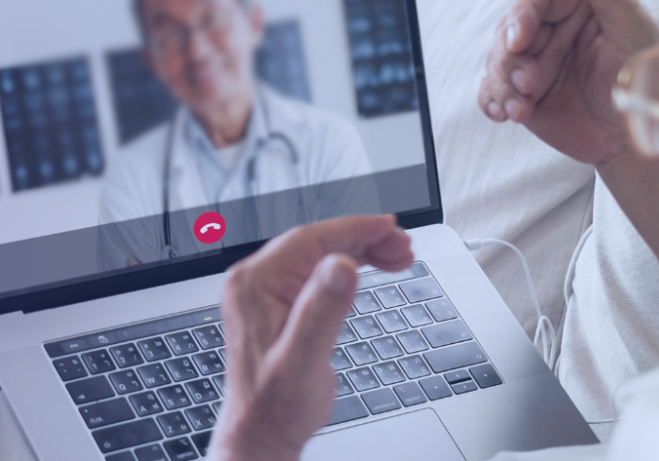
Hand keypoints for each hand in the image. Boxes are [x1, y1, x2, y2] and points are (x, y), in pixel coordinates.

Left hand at [212, 216, 414, 460]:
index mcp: (255, 284)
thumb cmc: (275, 405)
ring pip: (320, 255)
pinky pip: (316, 272)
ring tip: (399, 257)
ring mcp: (266, 291)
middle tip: (403, 247)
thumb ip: (321, 311)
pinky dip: (347, 268)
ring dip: (360, 251)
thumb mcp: (303, 360)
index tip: (389, 227)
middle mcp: (255, 281)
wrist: (262, 431)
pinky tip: (372, 268)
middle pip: (317, 243)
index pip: (310, 239)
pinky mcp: (279, 302)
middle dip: (364, 239)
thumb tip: (341, 266)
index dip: (354, 229)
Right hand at [477, 0, 658, 165]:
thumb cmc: (642, 78)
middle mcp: (549, 32)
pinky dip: (492, 101)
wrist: (635, 134)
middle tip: (529, 84)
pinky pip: (491, 92)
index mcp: (573, 8)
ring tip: (521, 108)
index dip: (520, 15)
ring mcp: (532, 64)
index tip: (519, 40)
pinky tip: (505, 113)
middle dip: (510, 60)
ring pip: (495, 62)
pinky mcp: (522, 94)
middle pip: (507, 31)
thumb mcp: (630, 29)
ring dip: (502, 85)